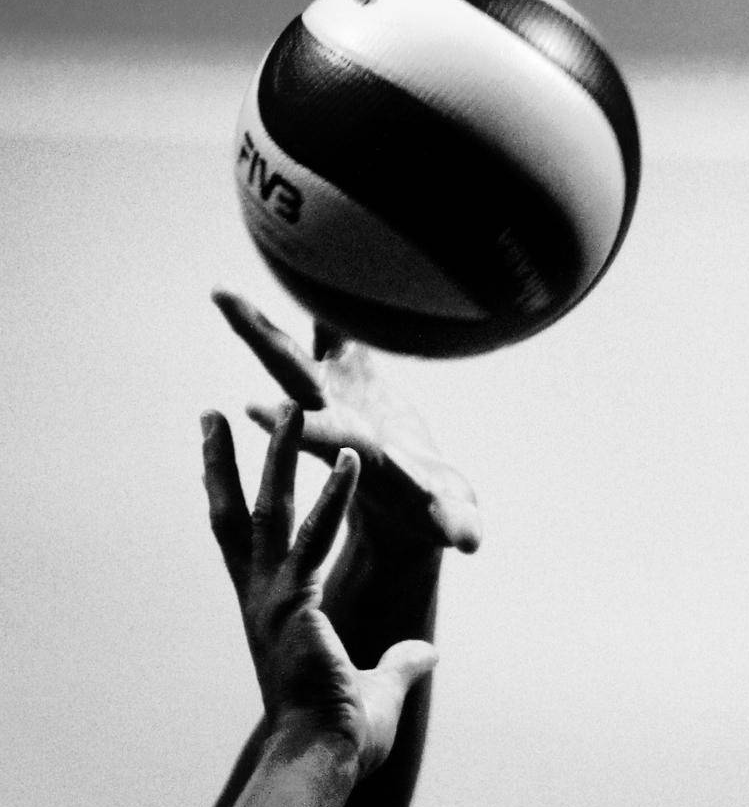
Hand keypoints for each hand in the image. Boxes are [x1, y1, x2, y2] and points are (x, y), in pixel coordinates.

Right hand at [201, 403, 436, 778]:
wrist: (321, 763)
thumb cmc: (339, 735)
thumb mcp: (375, 687)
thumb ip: (400, 662)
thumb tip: (427, 654)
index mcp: (268, 609)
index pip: (238, 539)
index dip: (225, 494)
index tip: (214, 455)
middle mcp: (259, 598)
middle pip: (235, 514)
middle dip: (223, 461)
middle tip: (209, 412)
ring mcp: (272, 599)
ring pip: (271, 512)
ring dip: (280, 455)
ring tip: (291, 404)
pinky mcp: (296, 605)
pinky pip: (316, 539)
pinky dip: (334, 497)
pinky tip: (351, 458)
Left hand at [211, 288, 480, 553]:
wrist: (409, 502)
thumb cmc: (431, 512)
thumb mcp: (447, 518)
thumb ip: (457, 523)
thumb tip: (469, 540)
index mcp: (355, 451)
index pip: (320, 433)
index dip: (295, 418)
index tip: (253, 406)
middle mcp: (335, 418)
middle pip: (292, 375)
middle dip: (262, 341)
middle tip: (224, 300)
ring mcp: (338, 396)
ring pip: (296, 354)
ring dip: (263, 324)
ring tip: (220, 293)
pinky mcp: (355, 378)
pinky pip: (334, 336)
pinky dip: (320, 309)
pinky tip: (300, 265)